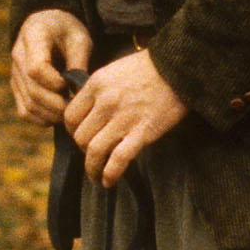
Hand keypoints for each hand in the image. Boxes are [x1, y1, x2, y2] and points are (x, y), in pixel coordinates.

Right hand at [9, 10, 92, 126]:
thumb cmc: (67, 32)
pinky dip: (42, 119)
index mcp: (33, 36)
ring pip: (28, 105)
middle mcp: (18, 56)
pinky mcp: (17, 88)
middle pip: (32, 91)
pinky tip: (58, 116)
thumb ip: (78, 63)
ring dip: (51, 114)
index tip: (70, 85)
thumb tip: (79, 94)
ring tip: (70, 113)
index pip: (36, 68)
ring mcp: (15, 74)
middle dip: (57, 105)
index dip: (54, 83)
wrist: (47, 26)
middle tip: (76, 108)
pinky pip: (25, 111)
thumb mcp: (79, 39)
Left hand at [65, 48, 185, 187]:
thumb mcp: (114, 71)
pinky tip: (108, 181)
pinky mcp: (142, 132)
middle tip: (91, 154)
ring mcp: (123, 118)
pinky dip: (110, 174)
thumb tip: (86, 112)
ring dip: (91, 168)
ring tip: (95, 176)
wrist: (179, 68)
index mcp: (96, 84)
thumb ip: (98, 90)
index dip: (71, 131)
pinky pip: (118, 159)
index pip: (70, 116)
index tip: (79, 137)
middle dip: (82, 150)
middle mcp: (105, 102)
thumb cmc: (149, 68)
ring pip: (94, 151)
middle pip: (80, 136)